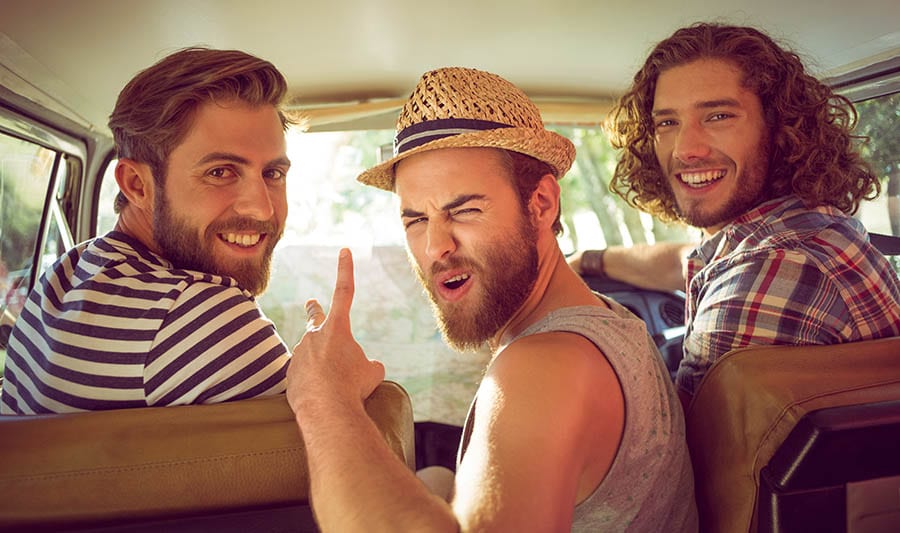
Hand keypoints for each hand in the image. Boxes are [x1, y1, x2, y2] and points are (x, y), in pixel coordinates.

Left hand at [286, 248, 384, 419]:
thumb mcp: (372, 372)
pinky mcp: (289, 375)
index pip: (344, 292)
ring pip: (313, 357)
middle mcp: (314, 336)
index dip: (345, 270)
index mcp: (337, 328)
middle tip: (311, 303)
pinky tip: (321, 398)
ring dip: (323, 367)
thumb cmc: (353, 386)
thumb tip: (364, 367)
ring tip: (334, 386)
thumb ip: (367, 363)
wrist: (326, 410)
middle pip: (314, 317)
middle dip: (314, 309)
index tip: (344, 250)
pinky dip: (314, 385)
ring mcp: (298, 355)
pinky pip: (305, 378)